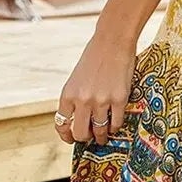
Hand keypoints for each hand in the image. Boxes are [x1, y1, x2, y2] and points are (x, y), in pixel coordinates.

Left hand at [54, 30, 136, 144]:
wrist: (112, 42)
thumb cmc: (94, 58)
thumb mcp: (76, 79)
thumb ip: (75, 99)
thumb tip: (78, 121)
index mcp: (68, 94)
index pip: (62, 124)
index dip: (66, 136)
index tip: (71, 139)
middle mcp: (82, 100)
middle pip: (80, 134)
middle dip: (85, 138)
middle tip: (91, 137)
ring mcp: (101, 101)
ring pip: (100, 131)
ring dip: (102, 136)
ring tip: (105, 135)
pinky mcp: (119, 99)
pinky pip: (116, 123)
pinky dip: (115, 127)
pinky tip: (115, 123)